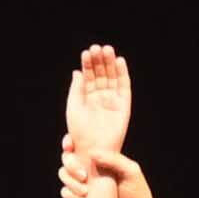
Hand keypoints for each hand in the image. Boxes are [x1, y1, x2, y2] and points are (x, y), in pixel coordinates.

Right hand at [57, 143, 155, 197]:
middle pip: (68, 159)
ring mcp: (85, 185)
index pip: (83, 144)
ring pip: (64, 175)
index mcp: (104, 158)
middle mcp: (92, 170)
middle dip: (70, 165)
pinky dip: (69, 195)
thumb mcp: (132, 172)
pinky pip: (65, 193)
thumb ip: (114, 159)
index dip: (71, 142)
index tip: (69, 146)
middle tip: (83, 176)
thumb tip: (92, 153)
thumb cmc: (138, 197)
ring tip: (86, 192)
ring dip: (70, 181)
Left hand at [63, 43, 130, 161]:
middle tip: (97, 47)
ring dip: (110, 63)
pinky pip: (124, 87)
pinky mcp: (124, 105)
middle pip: (101, 73)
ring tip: (108, 50)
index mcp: (87, 97)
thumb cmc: (79, 132)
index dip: (88, 64)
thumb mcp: (74, 106)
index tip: (87, 52)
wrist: (92, 149)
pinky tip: (120, 62)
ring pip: (112, 77)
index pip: (89, 76)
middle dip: (100, 60)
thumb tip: (77, 71)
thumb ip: (76, 88)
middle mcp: (101, 96)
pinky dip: (123, 74)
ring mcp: (112, 100)